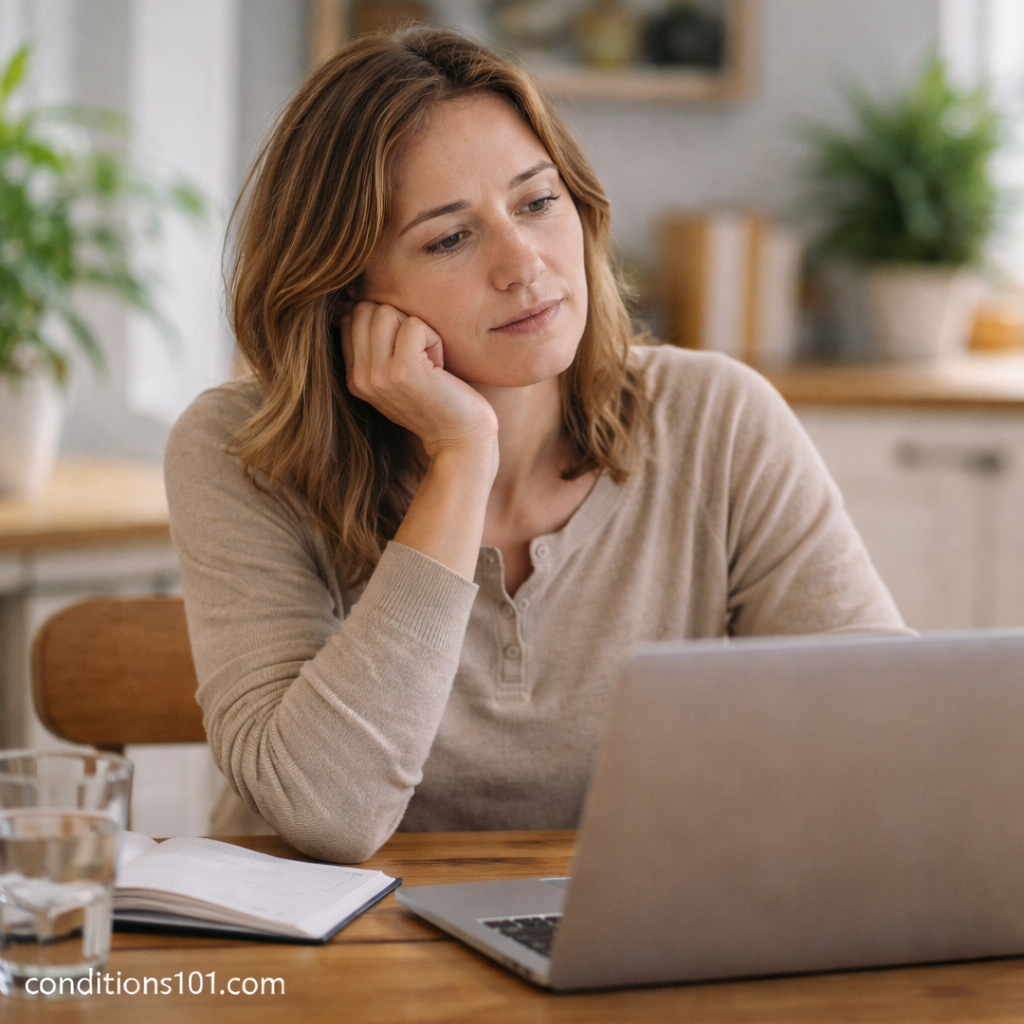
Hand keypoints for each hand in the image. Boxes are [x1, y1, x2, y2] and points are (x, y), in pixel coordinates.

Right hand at [341, 301, 497, 462]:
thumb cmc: (439, 401)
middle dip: (401, 321)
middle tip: (421, 356)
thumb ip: (376, 345)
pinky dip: (435, 339)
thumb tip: (352, 303)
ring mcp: (379, 375)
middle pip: (367, 309)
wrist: (460, 439)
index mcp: (355, 377)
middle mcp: (361, 377)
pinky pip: (414, 324)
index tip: (409, 354)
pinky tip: (440, 367)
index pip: (352, 317)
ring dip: (418, 329)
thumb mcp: (398, 375)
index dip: (387, 323)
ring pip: (386, 312)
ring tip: (430, 362)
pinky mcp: (404, 371)